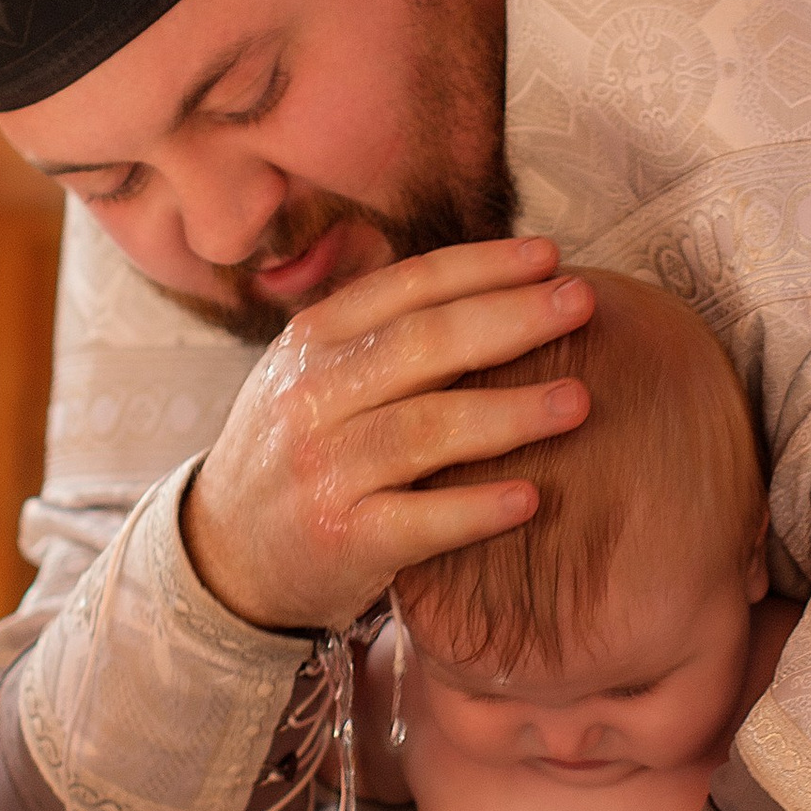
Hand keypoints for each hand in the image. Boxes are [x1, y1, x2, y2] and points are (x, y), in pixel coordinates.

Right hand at [181, 237, 593, 633]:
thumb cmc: (299, 451)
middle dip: (511, 318)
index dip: (483, 266)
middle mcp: (312, 396)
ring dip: (509, 413)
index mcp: (314, 340)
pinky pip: (418, 522)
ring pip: (425, 428)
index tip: (550, 256)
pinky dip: (476, 510)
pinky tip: (531, 499)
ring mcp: (324, 470)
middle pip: (424, 344)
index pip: (407, 287)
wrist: (228, 555)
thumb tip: (493, 277)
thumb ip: (384, 330)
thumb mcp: (315, 374)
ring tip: (578, 401)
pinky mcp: (341, 541)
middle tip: (583, 303)